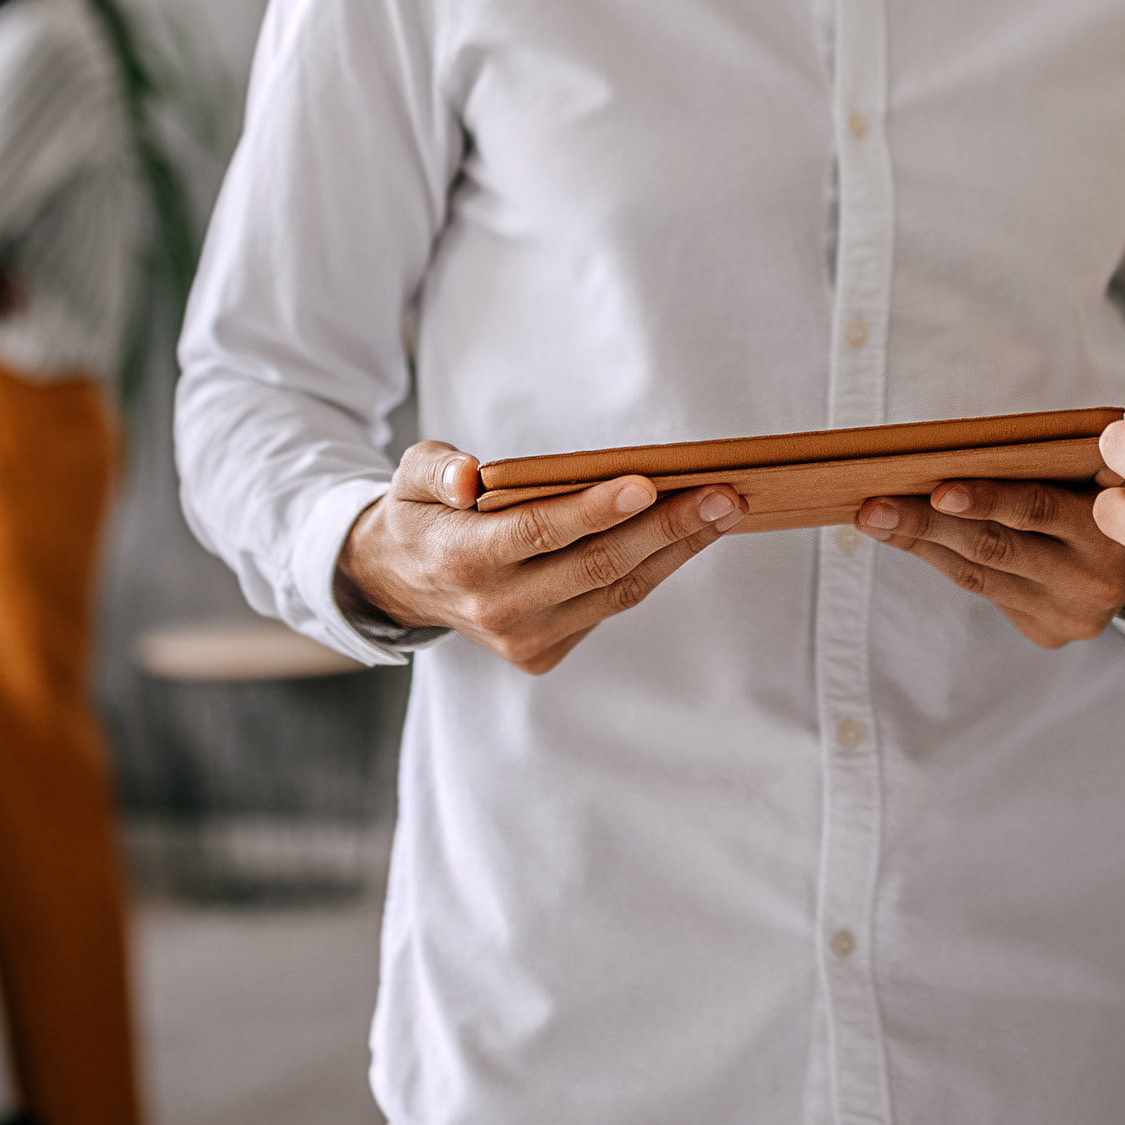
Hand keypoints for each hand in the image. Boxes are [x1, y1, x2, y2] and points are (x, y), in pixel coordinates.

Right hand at [335, 442, 739, 674]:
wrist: (400, 582)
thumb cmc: (423, 513)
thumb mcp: (410, 476)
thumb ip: (437, 470)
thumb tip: (469, 477)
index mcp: (462, 558)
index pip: (539, 532)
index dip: (594, 510)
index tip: (647, 483)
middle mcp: (496, 607)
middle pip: (596, 566)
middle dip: (668, 528)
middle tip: (723, 494)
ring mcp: (524, 638)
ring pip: (616, 592)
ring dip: (676, 550)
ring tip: (723, 510)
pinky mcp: (543, 653)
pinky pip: (610, 607)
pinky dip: (652, 570)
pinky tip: (686, 536)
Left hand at [859, 475, 1124, 647]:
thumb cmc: (1119, 489)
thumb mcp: (1115, 466)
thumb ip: (1063, 457)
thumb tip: (960, 447)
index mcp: (1112, 526)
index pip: (1039, 509)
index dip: (986, 499)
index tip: (935, 486)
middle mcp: (1093, 578)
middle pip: (994, 548)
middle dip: (926, 525)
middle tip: (872, 506)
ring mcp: (1072, 613)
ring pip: (981, 575)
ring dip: (922, 545)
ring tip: (875, 518)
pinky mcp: (1053, 633)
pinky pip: (988, 594)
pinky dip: (945, 562)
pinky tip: (910, 539)